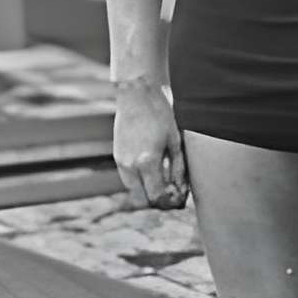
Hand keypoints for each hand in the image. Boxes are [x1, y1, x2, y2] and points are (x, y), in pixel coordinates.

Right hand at [114, 79, 189, 210]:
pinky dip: (139, 180)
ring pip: (133, 191)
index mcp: (147, 162)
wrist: (136, 94)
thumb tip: (180, 190)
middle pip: (141, 201)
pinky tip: (152, 169)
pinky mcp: (117, 156)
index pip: (155, 197)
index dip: (168, 203)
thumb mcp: (174, 141)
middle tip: (171, 194)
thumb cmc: (160, 114)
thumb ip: (177, 169)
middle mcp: (130, 165)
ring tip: (163, 180)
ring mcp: (121, 161)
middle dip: (156, 202)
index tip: (179, 199)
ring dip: (146, 191)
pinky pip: (128, 178)